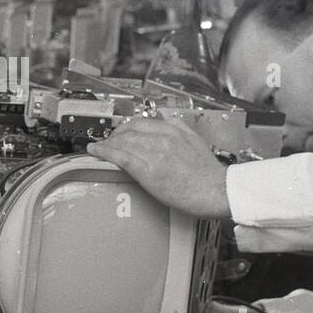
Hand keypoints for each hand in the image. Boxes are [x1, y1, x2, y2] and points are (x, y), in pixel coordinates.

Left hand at [86, 115, 231, 218]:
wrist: (216, 191)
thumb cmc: (207, 173)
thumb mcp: (195, 141)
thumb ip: (179, 129)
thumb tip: (165, 122)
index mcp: (173, 129)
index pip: (140, 122)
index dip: (125, 128)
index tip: (119, 133)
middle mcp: (162, 137)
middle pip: (128, 131)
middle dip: (114, 136)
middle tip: (108, 142)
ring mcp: (154, 153)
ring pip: (122, 142)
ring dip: (107, 144)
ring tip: (99, 148)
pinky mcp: (148, 170)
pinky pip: (121, 156)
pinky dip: (105, 152)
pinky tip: (96, 152)